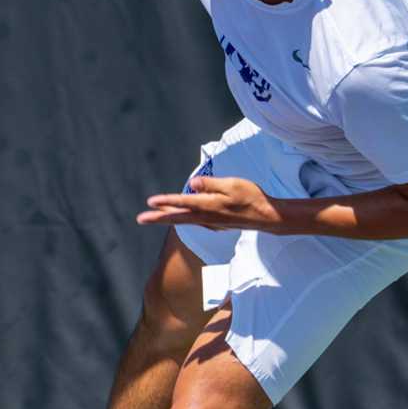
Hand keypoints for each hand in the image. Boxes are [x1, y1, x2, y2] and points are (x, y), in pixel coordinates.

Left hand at [137, 173, 280, 230]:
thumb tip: (192, 184)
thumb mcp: (232, 184)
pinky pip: (193, 221)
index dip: (166, 202)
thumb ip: (211, 184)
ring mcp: (211, 223)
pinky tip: (178, 215)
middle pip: (177, 217)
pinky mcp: (215, 225)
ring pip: (184, 220)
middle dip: (157, 218)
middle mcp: (207, 217)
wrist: (266, 217)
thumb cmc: (251, 197)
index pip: (183, 202)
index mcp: (210, 206)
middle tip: (140, 219)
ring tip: (153, 214)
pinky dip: (182, 217)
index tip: (150, 202)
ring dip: (167, 217)